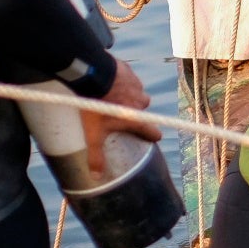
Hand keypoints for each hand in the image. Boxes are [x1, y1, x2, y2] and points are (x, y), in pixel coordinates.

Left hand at [81, 59, 163, 176]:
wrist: (92, 73)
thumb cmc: (95, 106)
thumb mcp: (93, 133)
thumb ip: (96, 155)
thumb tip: (96, 177)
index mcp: (134, 118)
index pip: (151, 130)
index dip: (153, 135)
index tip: (155, 137)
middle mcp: (140, 102)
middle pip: (144, 108)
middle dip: (136, 111)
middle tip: (122, 113)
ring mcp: (135, 84)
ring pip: (138, 92)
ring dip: (130, 94)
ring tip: (114, 96)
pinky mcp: (128, 70)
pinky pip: (129, 77)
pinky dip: (123, 79)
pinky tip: (111, 81)